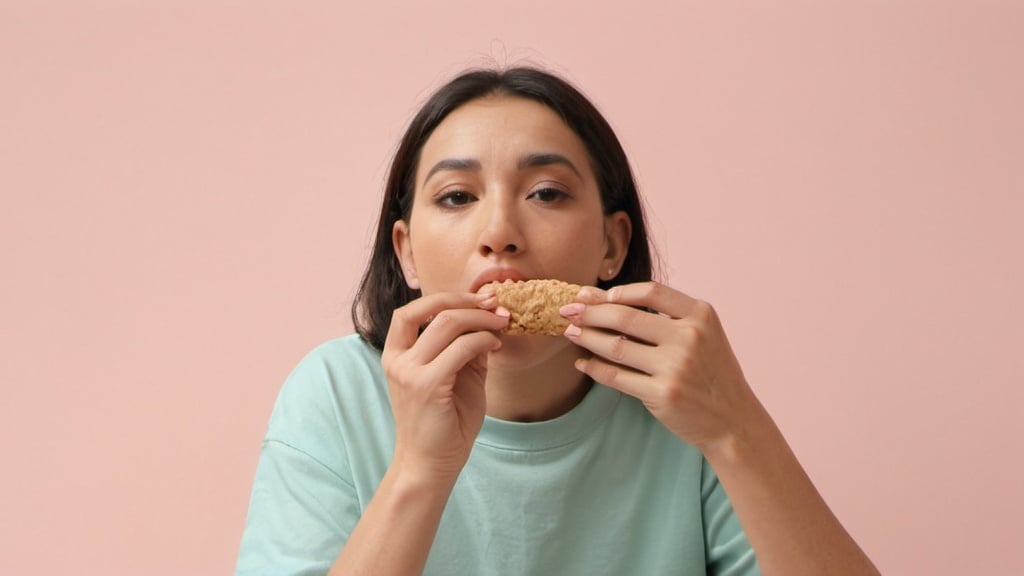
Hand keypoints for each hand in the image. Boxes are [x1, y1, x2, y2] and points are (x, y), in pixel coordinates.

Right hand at [382, 291, 508, 481]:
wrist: (431, 465)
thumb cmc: (444, 424)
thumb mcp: (456, 377)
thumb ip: (465, 349)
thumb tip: (488, 319)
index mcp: (397, 355)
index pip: (413, 310)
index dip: (448, 298)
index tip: (481, 299)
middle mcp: (397, 360)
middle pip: (432, 310)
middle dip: (469, 302)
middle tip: (496, 305)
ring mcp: (409, 372)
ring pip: (447, 323)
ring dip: (481, 319)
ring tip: (501, 324)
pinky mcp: (427, 386)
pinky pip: (460, 349)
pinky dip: (482, 340)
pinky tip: (495, 346)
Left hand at [561, 282, 755, 453]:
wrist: (733, 420)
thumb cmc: (711, 372)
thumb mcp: (703, 334)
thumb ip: (669, 317)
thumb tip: (608, 300)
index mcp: (700, 315)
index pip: (650, 291)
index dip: (617, 292)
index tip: (592, 295)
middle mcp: (689, 337)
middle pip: (625, 316)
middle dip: (590, 311)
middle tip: (567, 310)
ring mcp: (676, 367)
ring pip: (615, 345)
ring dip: (586, 337)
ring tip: (569, 333)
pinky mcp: (662, 395)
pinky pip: (616, 376)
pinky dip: (593, 367)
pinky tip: (582, 363)